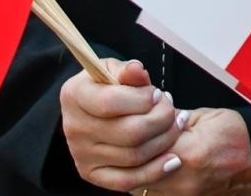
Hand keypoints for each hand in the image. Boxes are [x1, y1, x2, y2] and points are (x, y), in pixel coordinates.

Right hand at [60, 58, 182, 191]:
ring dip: (164, 141)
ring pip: (134, 156)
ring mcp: (82, 154)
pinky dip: (155, 171)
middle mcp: (74, 128)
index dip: (142, 99)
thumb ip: (128, 70)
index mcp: (74, 95)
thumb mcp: (114, 70)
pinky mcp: (93, 173)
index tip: (157, 94)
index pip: (111, 102)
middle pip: (129, 132)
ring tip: (176, 125)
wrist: (91, 109)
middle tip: (172, 110)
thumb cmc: (107, 86)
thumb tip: (137, 70)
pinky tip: (173, 159)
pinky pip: (127, 180)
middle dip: (161, 120)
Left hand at [136, 107, 250, 194]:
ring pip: (138, 184)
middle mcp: (182, 180)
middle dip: (131, 150)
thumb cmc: (240, 141)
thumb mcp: (208, 117)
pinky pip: (152, 192)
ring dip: (136, 167)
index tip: (141, 118)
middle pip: (136, 167)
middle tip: (134, 135)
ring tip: (142, 150)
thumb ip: (174, 117)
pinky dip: (147, 179)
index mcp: (190, 153)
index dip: (139, 128)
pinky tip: (152, 165)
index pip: (144, 142)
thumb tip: (148, 111)